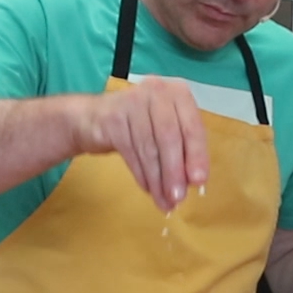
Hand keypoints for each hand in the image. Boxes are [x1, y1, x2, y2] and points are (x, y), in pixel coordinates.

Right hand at [69, 76, 207, 211]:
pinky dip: (141, 174)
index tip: (199, 181)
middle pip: (169, 137)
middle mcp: (157, 91)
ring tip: (164, 202)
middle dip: (175, 171)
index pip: (192, 126)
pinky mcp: (112, 118)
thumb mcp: (166, 133)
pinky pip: (130, 151)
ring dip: (158, 179)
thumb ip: (183, 151)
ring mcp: (132, 102)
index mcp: (178, 93)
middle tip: (178, 198)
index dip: (196, 155)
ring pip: (149, 147)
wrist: (94, 118)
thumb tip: (193, 183)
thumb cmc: (140, 126)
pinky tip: (147, 189)